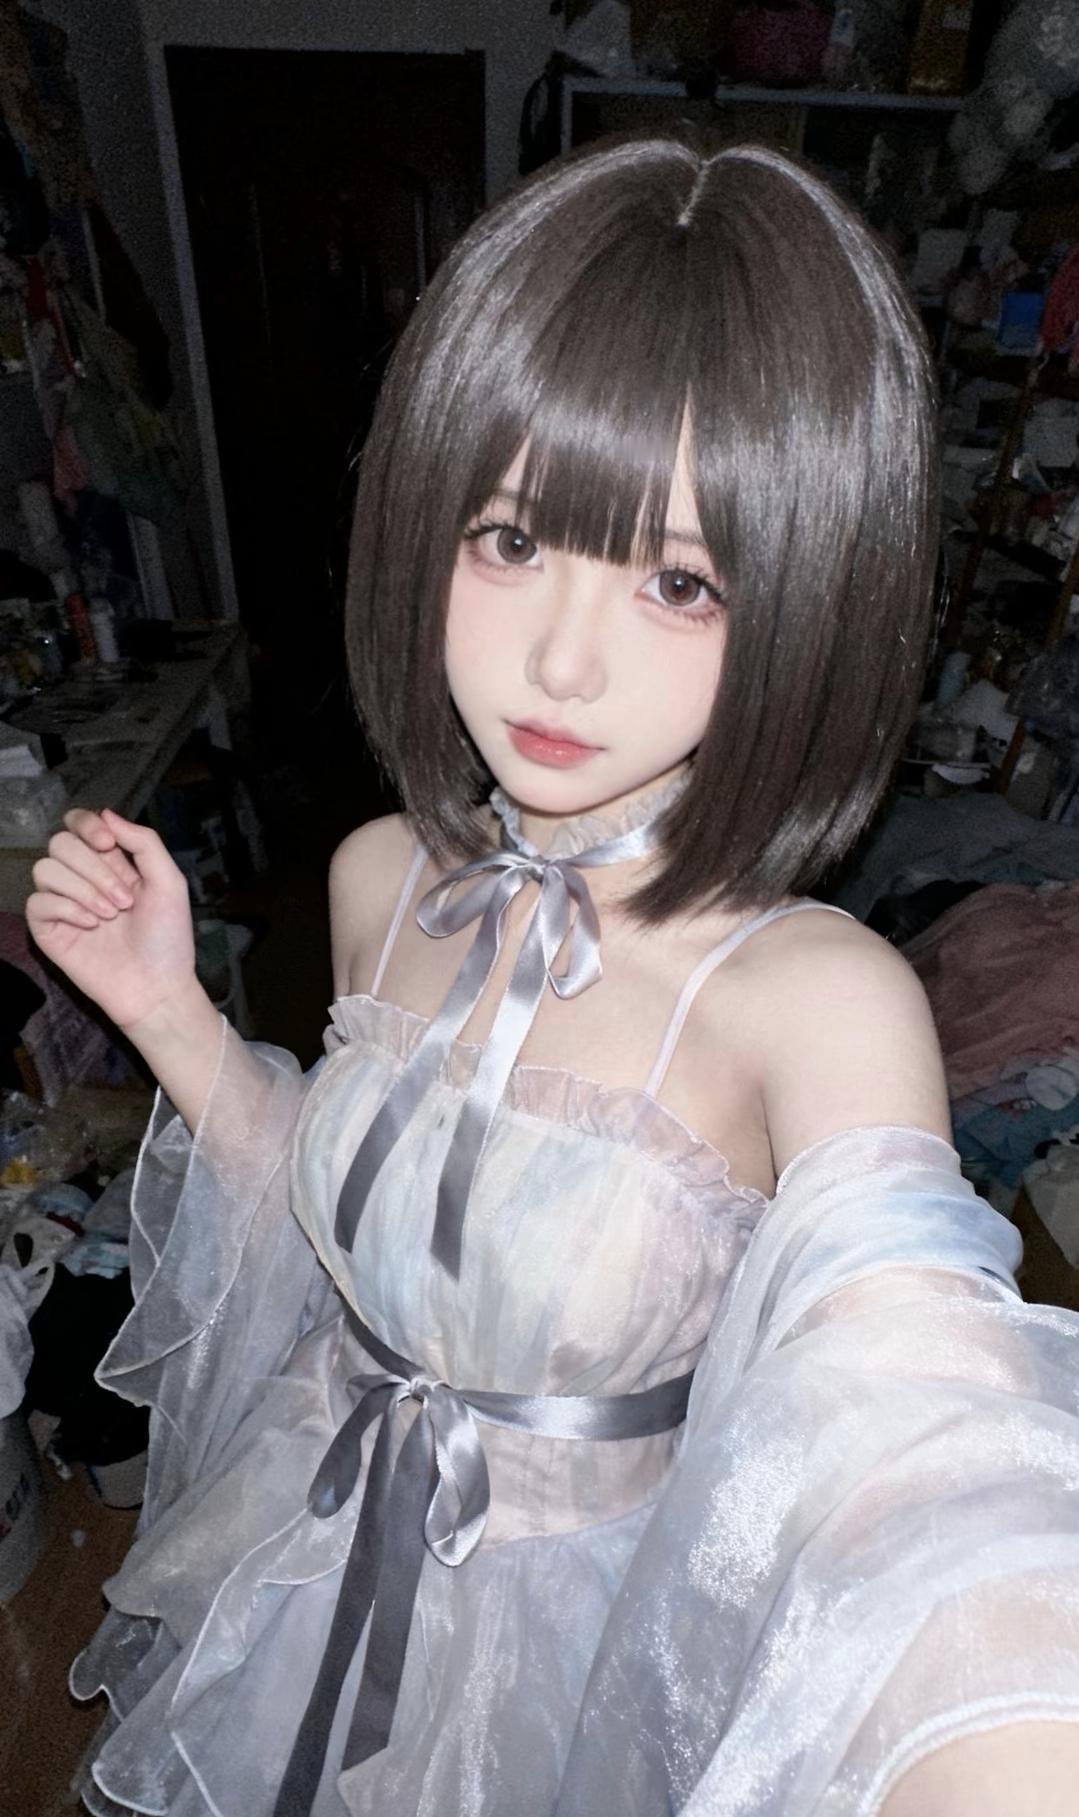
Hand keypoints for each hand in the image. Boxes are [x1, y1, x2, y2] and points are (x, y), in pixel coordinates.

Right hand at [26, 807, 197, 1032]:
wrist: (156, 987)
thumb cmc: (167, 938)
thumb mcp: (169, 882)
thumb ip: (143, 842)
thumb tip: (105, 813)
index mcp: (110, 862)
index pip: (79, 823)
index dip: (87, 825)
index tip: (108, 844)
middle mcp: (82, 878)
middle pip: (60, 843)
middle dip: (94, 868)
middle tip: (124, 900)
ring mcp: (62, 903)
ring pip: (45, 869)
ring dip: (83, 889)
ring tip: (111, 915)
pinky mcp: (47, 929)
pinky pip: (38, 902)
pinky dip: (66, 909)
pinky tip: (91, 926)